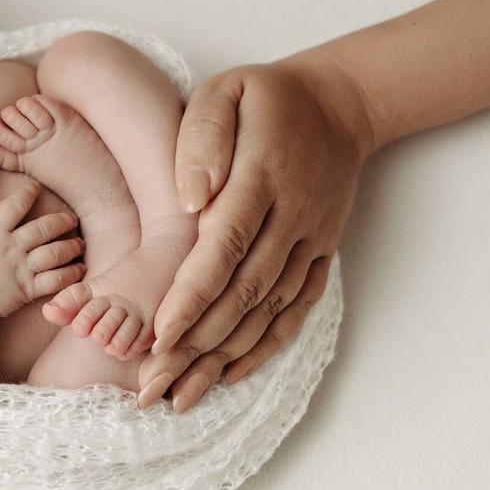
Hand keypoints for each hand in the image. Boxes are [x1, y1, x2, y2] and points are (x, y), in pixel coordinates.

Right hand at [0, 180, 84, 318]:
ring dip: (72, 246)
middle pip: (45, 227)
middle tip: (72, 218)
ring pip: (56, 252)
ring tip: (79, 244)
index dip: (28, 193)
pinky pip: (56, 279)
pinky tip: (79, 269)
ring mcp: (21, 268)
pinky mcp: (28, 289)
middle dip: (63, 221)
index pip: (16, 204)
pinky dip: (71, 273)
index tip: (37, 188)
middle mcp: (11, 246)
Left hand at [150, 57, 373, 407]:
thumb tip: (190, 201)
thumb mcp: (223, 95)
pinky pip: (295, 310)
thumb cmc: (263, 99)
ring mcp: (310, 241)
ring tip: (178, 395)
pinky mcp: (321, 255)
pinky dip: (264, 346)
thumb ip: (202, 140)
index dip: (193, 294)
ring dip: (223, 357)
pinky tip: (229, 374)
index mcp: (261, 179)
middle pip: (242, 293)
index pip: (225, 246)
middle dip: (195, 344)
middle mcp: (291, 218)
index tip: (160, 334)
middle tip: (149, 386)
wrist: (340, 104)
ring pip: (268, 311)